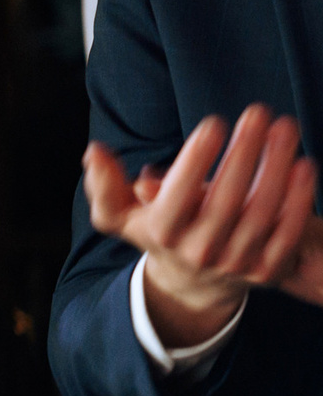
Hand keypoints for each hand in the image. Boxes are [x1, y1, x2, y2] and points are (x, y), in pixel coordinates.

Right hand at [82, 105, 322, 350]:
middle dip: (245, 152)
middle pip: (226, 199)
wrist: (195, 283)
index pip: (177, 195)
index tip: (213, 123)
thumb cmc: (161, 231)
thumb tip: (94, 151)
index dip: (196, 160)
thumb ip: (105, 186)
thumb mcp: (123, 216)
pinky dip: (297, 200)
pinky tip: (303, 165)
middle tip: (259, 113)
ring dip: (277, 167)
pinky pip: (287, 233)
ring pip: (261, 212)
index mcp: (162, 232)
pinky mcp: (267, 269)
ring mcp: (235, 263)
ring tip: (286, 128)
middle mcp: (198, 251)